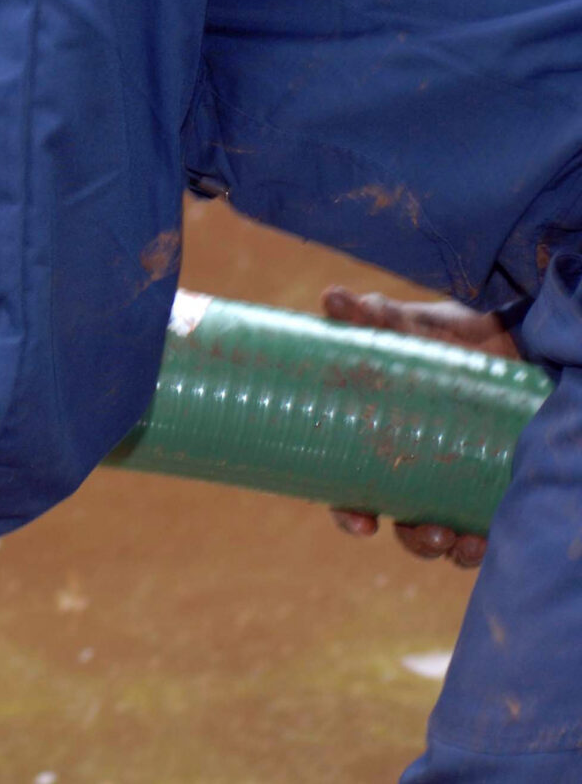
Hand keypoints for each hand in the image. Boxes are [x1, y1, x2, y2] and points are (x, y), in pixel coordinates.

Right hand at [321, 286, 518, 568]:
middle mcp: (415, 470)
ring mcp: (453, 482)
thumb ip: (378, 317)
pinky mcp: (492, 485)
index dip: (350, 513)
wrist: (509, 335)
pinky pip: (482, 529)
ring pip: (442, 535)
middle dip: (412, 538)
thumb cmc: (450, 335)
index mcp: (380, 442)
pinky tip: (482, 536)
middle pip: (402, 523)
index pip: (353, 491)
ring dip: (443, 545)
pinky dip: (479, 541)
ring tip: (454, 537)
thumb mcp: (415, 326)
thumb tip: (334, 298)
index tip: (361, 521)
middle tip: (422, 530)